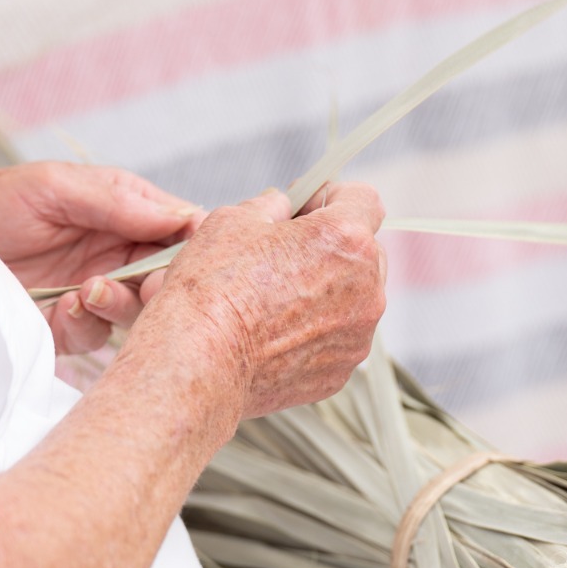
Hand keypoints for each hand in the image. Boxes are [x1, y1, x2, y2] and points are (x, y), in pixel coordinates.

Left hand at [0, 162, 203, 353]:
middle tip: (150, 284)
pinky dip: (87, 324)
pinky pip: (97, 338)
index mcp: (119, 214)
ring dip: (121, 304)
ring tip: (90, 289)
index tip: (188, 255)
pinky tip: (65, 308)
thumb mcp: (52, 186)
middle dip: (162, 283)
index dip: (190, 245)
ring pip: (137, 311)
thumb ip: (117, 199)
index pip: (177, 230)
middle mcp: (111, 255)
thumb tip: (183, 214)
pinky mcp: (65, 330)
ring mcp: (90, 294)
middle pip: (165, 277)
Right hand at [134, 182, 387, 420]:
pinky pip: (338, 339)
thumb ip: (272, 206)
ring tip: (275, 299)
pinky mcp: (341, 371)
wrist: (200, 361)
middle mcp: (366, 288)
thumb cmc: (214, 290)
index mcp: (345, 240)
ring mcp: (357, 335)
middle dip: (332, 246)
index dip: (332, 196)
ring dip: (326, 291)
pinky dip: (315, 331)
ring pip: (353, 299)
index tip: (308, 206)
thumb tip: (281, 209)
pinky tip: (274, 332)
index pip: (363, 200)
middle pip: (365, 251)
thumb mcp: (235, 220)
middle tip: (286, 252)